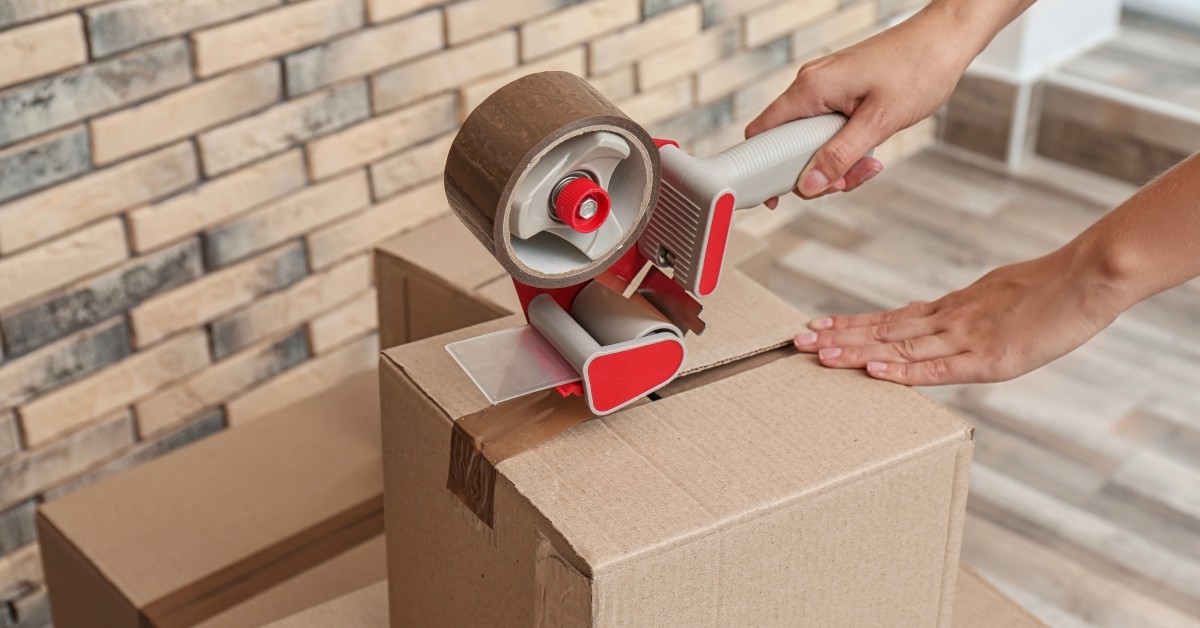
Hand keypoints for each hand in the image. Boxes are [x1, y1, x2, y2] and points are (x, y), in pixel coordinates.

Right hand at [745, 8, 972, 206]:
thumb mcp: (878, 122)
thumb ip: (840, 155)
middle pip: (787, 144)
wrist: (946, 39)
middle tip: (847, 181)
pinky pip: (828, 129)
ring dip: (836, 161)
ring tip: (870, 164)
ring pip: (811, 140)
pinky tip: (871, 150)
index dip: (763, 169)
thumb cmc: (918, 69)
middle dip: (815, 171)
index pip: (763, 133)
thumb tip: (810, 184)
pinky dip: (845, 146)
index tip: (780, 196)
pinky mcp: (840, 90)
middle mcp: (810, 85)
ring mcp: (825, 87)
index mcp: (810, 88)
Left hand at [792, 249, 1127, 384]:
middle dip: (839, 337)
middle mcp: (948, 322)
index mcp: (950, 310)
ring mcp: (966, 338)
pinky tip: (874, 371)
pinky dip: (904, 370)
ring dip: (856, 351)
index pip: (890, 319)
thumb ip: (961, 314)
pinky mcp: (989, 358)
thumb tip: (934, 325)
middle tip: (797, 340)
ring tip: (819, 354)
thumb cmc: (1047, 290)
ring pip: (900, 347)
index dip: (852, 324)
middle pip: (884, 331)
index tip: (817, 326)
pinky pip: (938, 368)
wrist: (1087, 277)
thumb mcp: (993, 298)